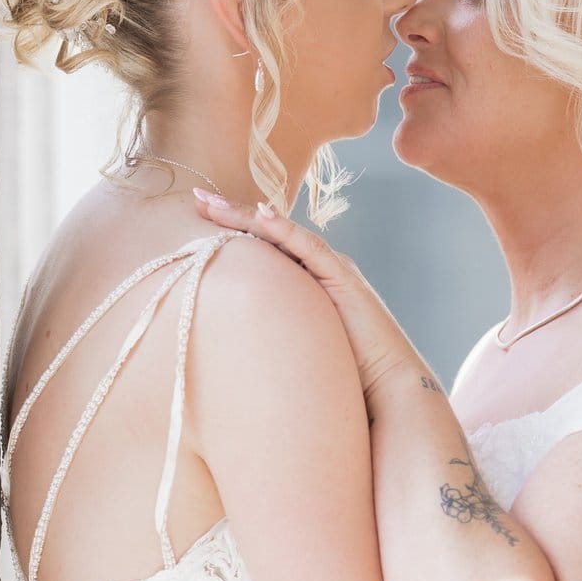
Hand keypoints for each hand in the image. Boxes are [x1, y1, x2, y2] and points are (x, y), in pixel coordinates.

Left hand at [192, 189, 422, 400]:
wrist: (385, 384)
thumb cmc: (339, 370)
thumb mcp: (292, 341)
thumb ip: (268, 327)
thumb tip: (226, 333)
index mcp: (303, 278)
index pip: (261, 244)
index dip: (230, 228)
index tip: (197, 216)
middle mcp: (316, 266)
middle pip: (267, 232)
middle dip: (230, 214)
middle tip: (195, 196)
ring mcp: (331, 268)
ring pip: (283, 234)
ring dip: (247, 215)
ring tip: (215, 203)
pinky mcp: (344, 278)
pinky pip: (310, 248)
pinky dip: (285, 230)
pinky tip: (262, 214)